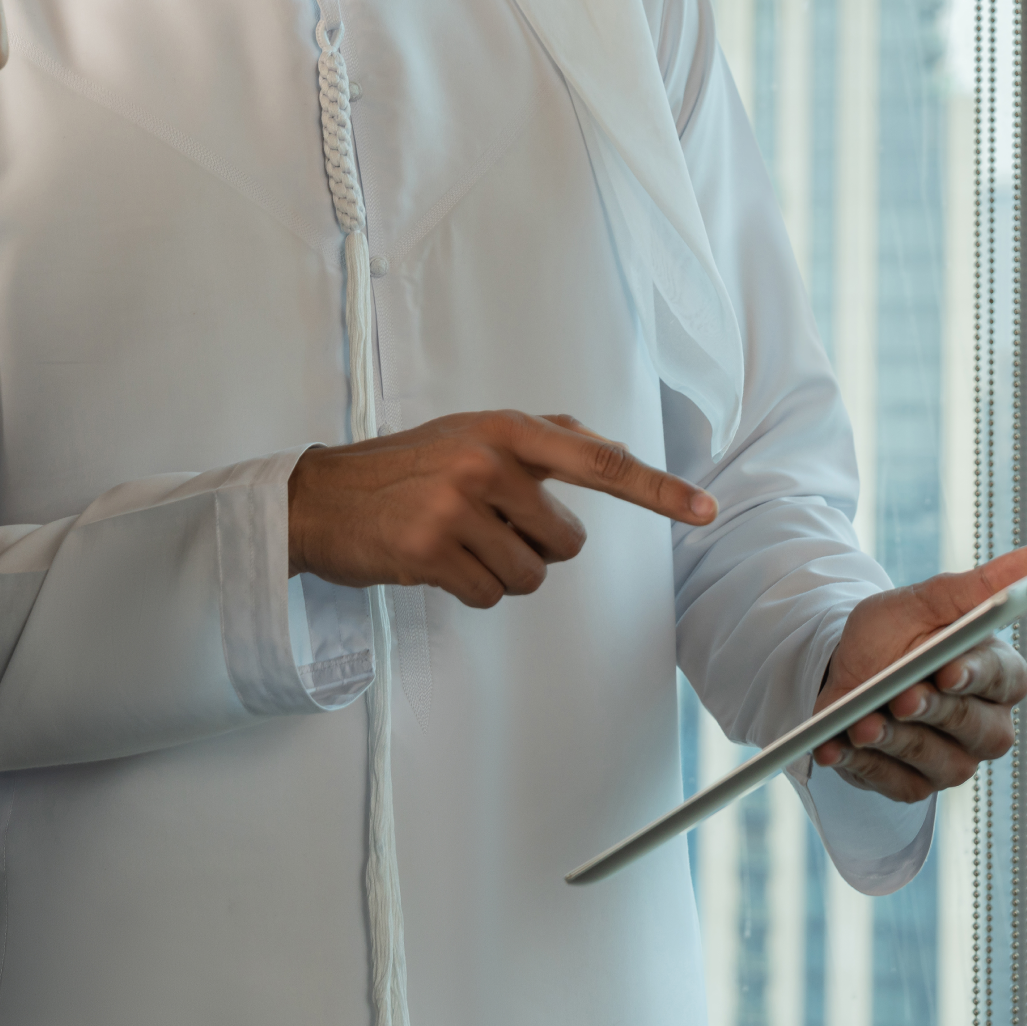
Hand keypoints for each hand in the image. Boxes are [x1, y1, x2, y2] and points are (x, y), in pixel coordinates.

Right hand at [287, 410, 716, 608]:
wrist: (321, 498)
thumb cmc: (402, 467)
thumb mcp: (469, 432)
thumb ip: (537, 437)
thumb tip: (602, 442)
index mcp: (505, 429)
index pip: (600, 460)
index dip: (658, 489)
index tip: (705, 509)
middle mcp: (487, 462)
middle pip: (567, 543)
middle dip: (534, 547)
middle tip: (483, 527)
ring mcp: (458, 506)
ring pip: (530, 576)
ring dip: (498, 573)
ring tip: (454, 543)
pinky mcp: (432, 550)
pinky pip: (489, 596)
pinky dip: (468, 590)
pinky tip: (433, 562)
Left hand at [810, 541, 1026, 800]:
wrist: (838, 666)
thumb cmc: (894, 633)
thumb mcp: (925, 600)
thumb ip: (983, 584)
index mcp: (994, 673)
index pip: (1004, 679)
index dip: (976, 676)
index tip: (948, 669)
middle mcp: (983, 723)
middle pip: (977, 729)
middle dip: (935, 712)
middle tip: (900, 698)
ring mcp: (951, 759)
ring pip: (939, 762)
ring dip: (896, 742)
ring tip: (860, 725)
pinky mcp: (913, 783)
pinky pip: (895, 785)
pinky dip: (863, 767)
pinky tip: (834, 749)